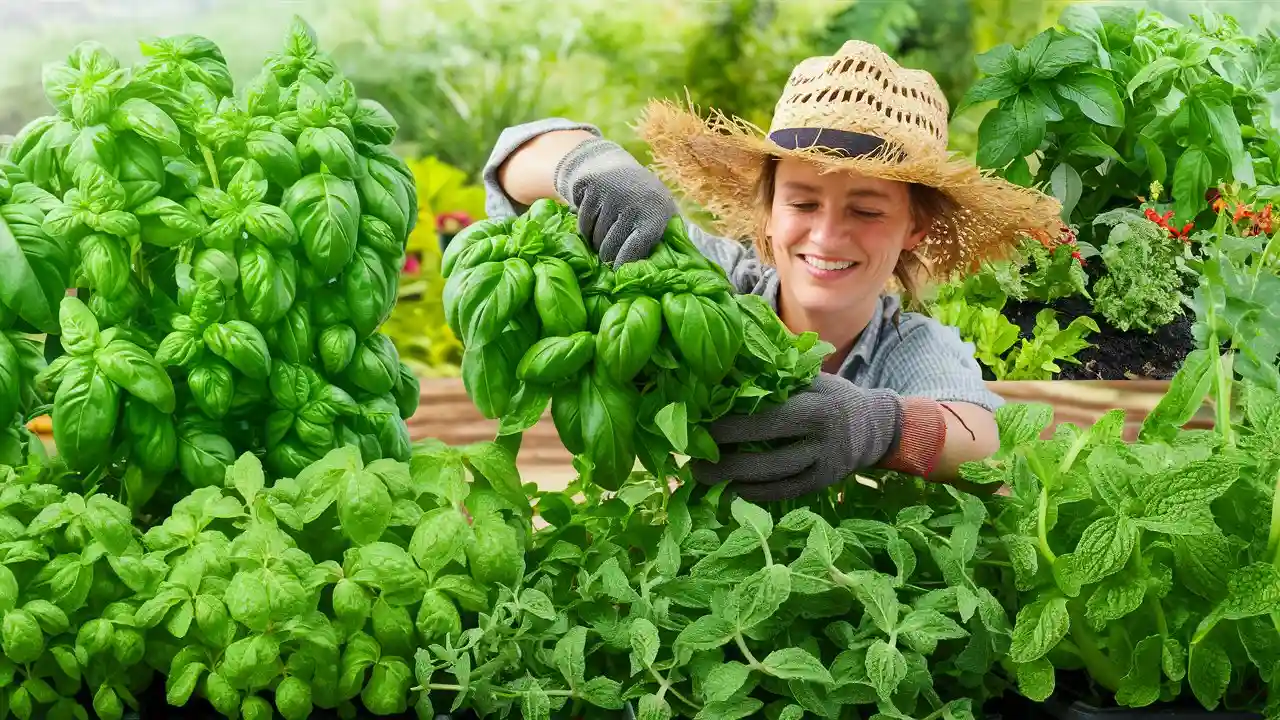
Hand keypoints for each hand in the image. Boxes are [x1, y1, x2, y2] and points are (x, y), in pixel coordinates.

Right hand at [554, 137, 678, 264]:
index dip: (623, 264)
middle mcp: (634, 202)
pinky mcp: (590, 188)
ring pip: (594, 239)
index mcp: (656, 214)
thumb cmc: (642, 200)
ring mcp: (611, 193)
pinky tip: (594, 221)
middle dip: (607, 256)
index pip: (635, 250)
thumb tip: (654, 271)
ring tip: (603, 235)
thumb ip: (661, 240)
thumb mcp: (660, 214)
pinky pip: (582, 225)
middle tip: (608, 256)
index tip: (617, 272)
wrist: (612, 166)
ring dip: (595, 242)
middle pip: (610, 248)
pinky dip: (585, 229)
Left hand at [689, 374, 936, 501]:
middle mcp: (822, 437)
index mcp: (816, 405)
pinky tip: (728, 490)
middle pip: (766, 453)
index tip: (699, 425)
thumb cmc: (831, 396)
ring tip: (701, 476)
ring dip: (732, 480)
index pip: (767, 418)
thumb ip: (777, 378)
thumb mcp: (811, 378)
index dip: (731, 426)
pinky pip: (783, 492)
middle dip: (724, 458)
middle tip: (690, 458)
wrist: (875, 426)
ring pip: (773, 478)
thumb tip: (725, 374)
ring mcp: (824, 465)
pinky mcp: (822, 484)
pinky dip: (753, 493)